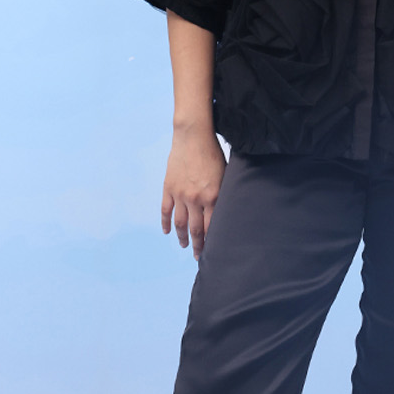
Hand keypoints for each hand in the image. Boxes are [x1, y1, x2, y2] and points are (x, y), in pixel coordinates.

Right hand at [161, 126, 226, 260]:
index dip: (212, 241)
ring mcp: (180, 194)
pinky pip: (166, 210)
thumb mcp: (225, 174)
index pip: (212, 226)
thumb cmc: (213, 153)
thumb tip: (227, 212)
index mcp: (213, 196)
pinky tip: (167, 231)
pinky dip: (166, 223)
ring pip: (180, 223)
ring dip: (182, 237)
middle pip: (195, 230)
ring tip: (184, 245)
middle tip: (199, 257)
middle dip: (198, 246)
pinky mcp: (169, 187)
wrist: (193, 136)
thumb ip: (224, 194)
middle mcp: (196, 199)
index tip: (214, 252)